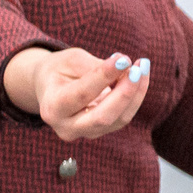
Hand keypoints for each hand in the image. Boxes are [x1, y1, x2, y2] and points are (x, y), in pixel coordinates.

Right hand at [3, 46, 150, 141]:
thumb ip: (96, 67)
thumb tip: (126, 67)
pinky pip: (124, 117)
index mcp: (52, 107)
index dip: (104, 77)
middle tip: (137, 68)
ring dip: (135, 92)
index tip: (123, 59)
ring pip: (119, 119)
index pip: (82, 94)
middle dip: (124, 93)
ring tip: (142, 67)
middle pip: (102, 117)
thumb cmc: (60, 69)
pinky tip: (140, 77)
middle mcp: (66, 127)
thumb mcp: (71, 61)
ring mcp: (85, 133)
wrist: (51, 87)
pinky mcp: (102, 131)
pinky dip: (136, 96)